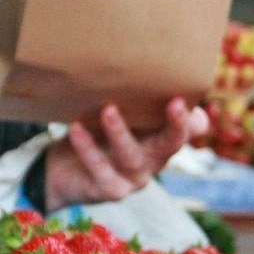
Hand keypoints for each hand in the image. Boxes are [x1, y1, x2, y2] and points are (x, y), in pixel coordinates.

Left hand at [44, 98, 208, 206]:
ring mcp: (135, 178)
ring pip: (131, 156)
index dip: (188, 117)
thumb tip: (145, 63)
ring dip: (120, 132)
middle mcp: (154, 159)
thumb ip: (135, 98)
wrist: (65, 172)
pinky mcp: (112, 190)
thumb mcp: (120, 114)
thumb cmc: (97, 134)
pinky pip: (101, 170)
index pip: (186, 129)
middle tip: (175, 103)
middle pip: (171, 144)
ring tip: (108, 110)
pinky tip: (76, 128)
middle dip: (176, 125)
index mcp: (161, 138)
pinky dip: (87, 148)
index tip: (181, 97)